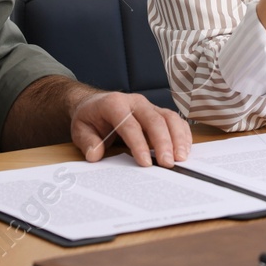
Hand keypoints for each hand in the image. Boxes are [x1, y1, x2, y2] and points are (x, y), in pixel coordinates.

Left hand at [70, 91, 191, 167]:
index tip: (145, 163)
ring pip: (169, 118)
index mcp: (114, 104)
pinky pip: (176, 120)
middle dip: (164, 142)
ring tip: (181, 158)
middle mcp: (135, 102)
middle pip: (155, 119)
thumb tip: (95, 154)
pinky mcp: (159, 112)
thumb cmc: (90, 118)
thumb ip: (87, 142)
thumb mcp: (80, 130)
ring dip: (178, 138)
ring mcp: (150, 106)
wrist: (95, 105)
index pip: (130, 124)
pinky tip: (184, 150)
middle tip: (168, 163)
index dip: (138, 144)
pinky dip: (183, 134)